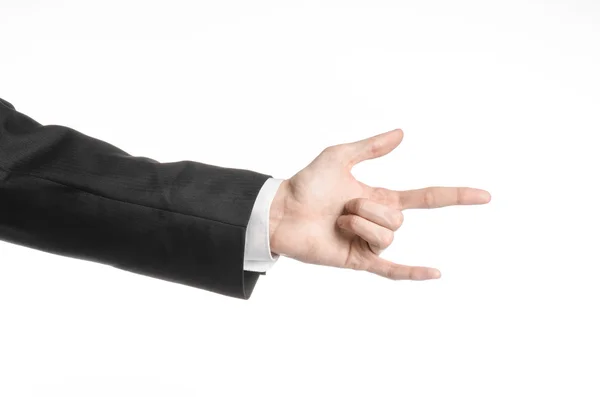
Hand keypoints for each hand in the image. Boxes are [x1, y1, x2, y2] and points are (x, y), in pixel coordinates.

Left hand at [268, 129, 490, 279]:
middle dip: (370, 208)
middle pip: (398, 218)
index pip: (427, 199)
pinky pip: (390, 269)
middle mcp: (379, 221)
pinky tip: (436, 273)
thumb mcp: (339, 157)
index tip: (484, 196)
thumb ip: (370, 147)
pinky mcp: (357, 261)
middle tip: (341, 205)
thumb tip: (401, 133)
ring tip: (338, 222)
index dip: (455, 196)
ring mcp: (369, 243)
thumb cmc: (306, 184)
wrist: (281, 211)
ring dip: (361, 225)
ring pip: (387, 236)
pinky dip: (412, 273)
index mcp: (379, 197)